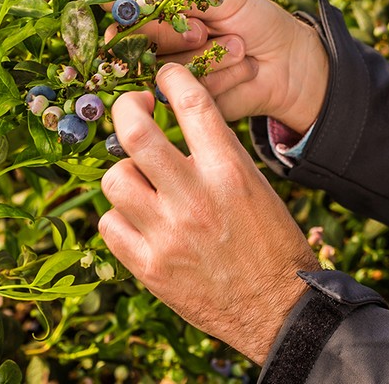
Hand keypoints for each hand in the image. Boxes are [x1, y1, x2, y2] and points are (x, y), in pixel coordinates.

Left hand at [99, 64, 319, 363]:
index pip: (192, 104)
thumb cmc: (271, 245)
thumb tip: (174, 127)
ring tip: (137, 178)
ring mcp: (166, 234)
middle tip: (131, 108)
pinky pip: (109, 223)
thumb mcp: (256, 189)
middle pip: (134, 133)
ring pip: (113, 178)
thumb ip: (214, 157)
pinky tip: (134, 219)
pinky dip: (118, 217)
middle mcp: (193, 197)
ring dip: (122, 172)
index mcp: (228, 172)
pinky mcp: (148, 267)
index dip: (172, 78)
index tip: (164, 75)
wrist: (280, 312)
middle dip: (125, 109)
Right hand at [109, 0, 328, 133]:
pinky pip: (188, 88)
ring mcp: (167, 73)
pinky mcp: (184, 101)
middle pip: (134, 38)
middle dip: (170, 33)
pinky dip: (221, 75)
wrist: (289, 61)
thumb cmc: (257, 22)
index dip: (121, 2)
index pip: (126, 6)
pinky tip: (240, 70)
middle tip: (203, 30)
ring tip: (237, 47)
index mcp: (163, 12)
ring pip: (163, 64)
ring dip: (207, 54)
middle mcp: (157, 43)